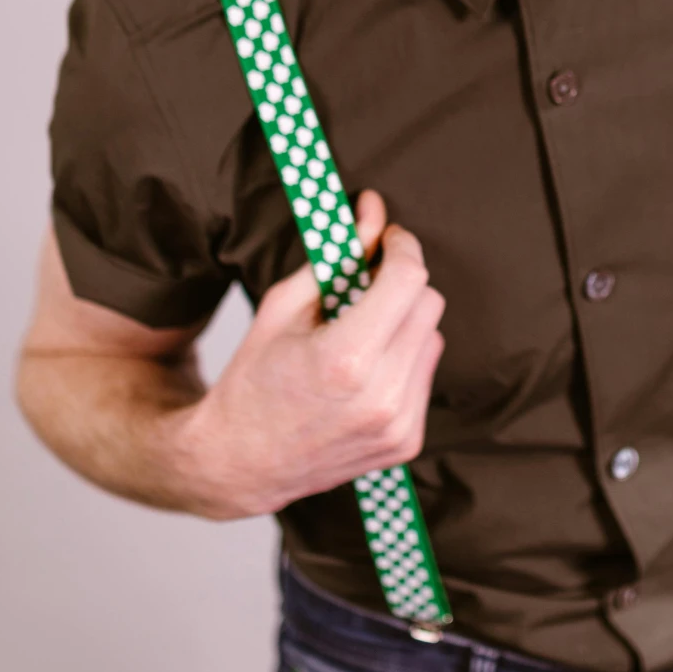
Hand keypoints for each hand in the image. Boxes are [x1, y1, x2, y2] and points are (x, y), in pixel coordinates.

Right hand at [174, 191, 445, 518]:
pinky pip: (426, 376)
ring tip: (357, 336)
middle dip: (401, 283)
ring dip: (404, 324)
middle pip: (429, 305)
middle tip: (368, 282)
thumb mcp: (283, 306)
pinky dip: (403, 362)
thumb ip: (336, 256)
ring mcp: (398, 426)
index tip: (389, 239)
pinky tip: (364, 372)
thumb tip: (372, 209)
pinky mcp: (407, 443)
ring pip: (433, 339)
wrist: (239, 462)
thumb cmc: (252, 380)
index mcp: (346, 359)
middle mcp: (381, 397)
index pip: (408, 279)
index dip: (402, 247)